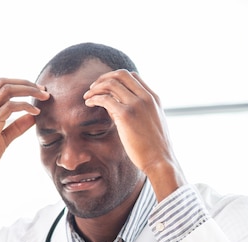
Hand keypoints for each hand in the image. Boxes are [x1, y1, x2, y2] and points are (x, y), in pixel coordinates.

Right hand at [0, 78, 49, 210]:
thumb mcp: (2, 139)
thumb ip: (16, 127)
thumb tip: (33, 117)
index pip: (1, 85)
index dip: (21, 84)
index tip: (38, 90)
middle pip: (4, 83)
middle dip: (27, 83)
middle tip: (44, 91)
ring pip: (7, 90)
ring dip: (28, 91)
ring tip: (44, 98)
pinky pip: (9, 107)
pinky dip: (25, 106)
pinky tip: (36, 112)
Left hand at [83, 70, 184, 200]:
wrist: (160, 161)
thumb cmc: (155, 148)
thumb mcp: (151, 124)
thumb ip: (138, 113)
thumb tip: (114, 109)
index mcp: (153, 98)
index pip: (132, 77)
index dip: (115, 79)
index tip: (105, 88)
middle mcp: (146, 97)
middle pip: (120, 75)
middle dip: (103, 78)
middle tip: (93, 88)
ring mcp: (136, 104)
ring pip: (111, 84)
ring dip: (96, 87)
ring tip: (87, 96)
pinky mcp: (126, 115)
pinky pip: (105, 99)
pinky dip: (94, 98)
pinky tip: (89, 103)